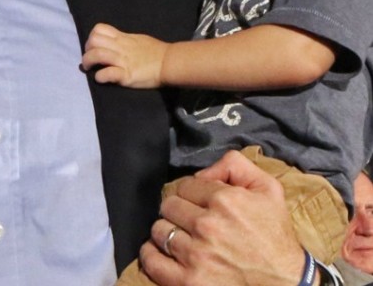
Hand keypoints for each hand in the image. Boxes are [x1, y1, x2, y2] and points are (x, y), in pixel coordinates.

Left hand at [81, 23, 167, 87]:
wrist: (170, 62)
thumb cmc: (155, 51)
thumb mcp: (137, 39)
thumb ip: (123, 40)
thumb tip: (112, 41)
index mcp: (122, 38)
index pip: (99, 29)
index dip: (92, 37)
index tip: (93, 46)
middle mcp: (120, 47)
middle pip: (94, 40)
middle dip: (86, 50)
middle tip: (90, 58)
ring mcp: (123, 61)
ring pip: (97, 55)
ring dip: (88, 62)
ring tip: (90, 68)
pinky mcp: (126, 75)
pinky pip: (108, 73)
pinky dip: (100, 76)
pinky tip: (101, 78)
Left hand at [140, 150, 304, 285]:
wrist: (287, 283)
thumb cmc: (275, 237)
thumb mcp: (268, 190)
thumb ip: (236, 165)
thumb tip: (204, 170)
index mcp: (225, 201)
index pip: (184, 185)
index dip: (192, 193)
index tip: (201, 204)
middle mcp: (207, 226)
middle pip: (168, 206)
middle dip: (179, 211)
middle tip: (192, 221)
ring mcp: (196, 256)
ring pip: (159, 230)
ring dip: (168, 233)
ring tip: (184, 239)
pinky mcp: (188, 281)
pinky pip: (152, 260)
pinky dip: (153, 255)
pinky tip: (166, 253)